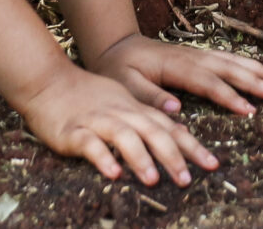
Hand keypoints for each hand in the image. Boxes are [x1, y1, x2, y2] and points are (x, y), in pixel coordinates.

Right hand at [11, 62, 217, 186]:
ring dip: (140, 158)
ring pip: (124, 136)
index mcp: (135, 109)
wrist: (48, 83)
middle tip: (188, 180)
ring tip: (153, 180)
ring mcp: (97, 120)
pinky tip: (113, 174)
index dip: (192, 146)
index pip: (170, 128)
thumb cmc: (88, 97)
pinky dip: (102, 158)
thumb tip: (179, 134)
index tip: (213, 164)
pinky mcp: (73, 131)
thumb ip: (148, 120)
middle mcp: (121, 113)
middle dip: (173, 156)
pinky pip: (90, 144)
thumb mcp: (123, 104)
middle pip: (153, 132)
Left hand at [92, 33, 262, 118]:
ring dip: (257, 69)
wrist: (116, 45)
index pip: (207, 82)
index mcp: (175, 65)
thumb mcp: (125, 85)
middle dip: (254, 80)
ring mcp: (197, 54)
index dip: (228, 96)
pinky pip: (227, 59)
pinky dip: (247, 63)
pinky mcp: (199, 56)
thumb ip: (149, 97)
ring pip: (231, 60)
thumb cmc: (118, 69)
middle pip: (227, 68)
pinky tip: (262, 69)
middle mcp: (191, 56)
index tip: (249, 109)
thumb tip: (176, 109)